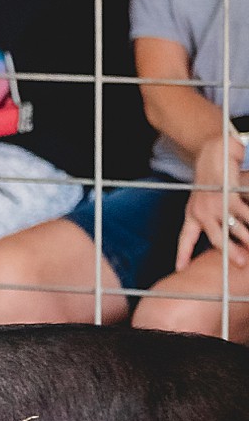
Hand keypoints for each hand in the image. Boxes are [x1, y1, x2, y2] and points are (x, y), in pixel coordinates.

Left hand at [178, 131, 248, 270]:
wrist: (211, 151)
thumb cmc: (210, 180)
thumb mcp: (202, 201)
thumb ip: (207, 219)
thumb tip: (223, 235)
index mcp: (192, 214)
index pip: (185, 238)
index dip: (182, 254)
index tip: (179, 269)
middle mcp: (201, 212)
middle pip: (216, 239)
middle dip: (229, 253)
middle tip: (240, 263)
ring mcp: (215, 205)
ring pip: (235, 229)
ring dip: (247, 239)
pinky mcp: (228, 197)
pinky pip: (246, 215)